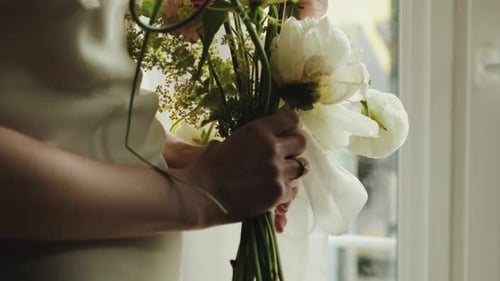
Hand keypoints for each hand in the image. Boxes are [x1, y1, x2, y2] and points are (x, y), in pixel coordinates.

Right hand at [173, 110, 307, 225]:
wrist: (200, 196)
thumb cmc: (206, 169)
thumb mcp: (225, 142)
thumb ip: (248, 141)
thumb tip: (256, 143)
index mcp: (258, 130)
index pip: (292, 119)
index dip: (291, 127)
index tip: (286, 134)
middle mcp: (272, 147)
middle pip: (302, 142)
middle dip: (295, 149)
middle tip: (284, 157)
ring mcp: (277, 171)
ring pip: (302, 167)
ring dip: (291, 171)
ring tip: (277, 176)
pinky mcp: (278, 192)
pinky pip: (292, 190)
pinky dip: (284, 192)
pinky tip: (271, 194)